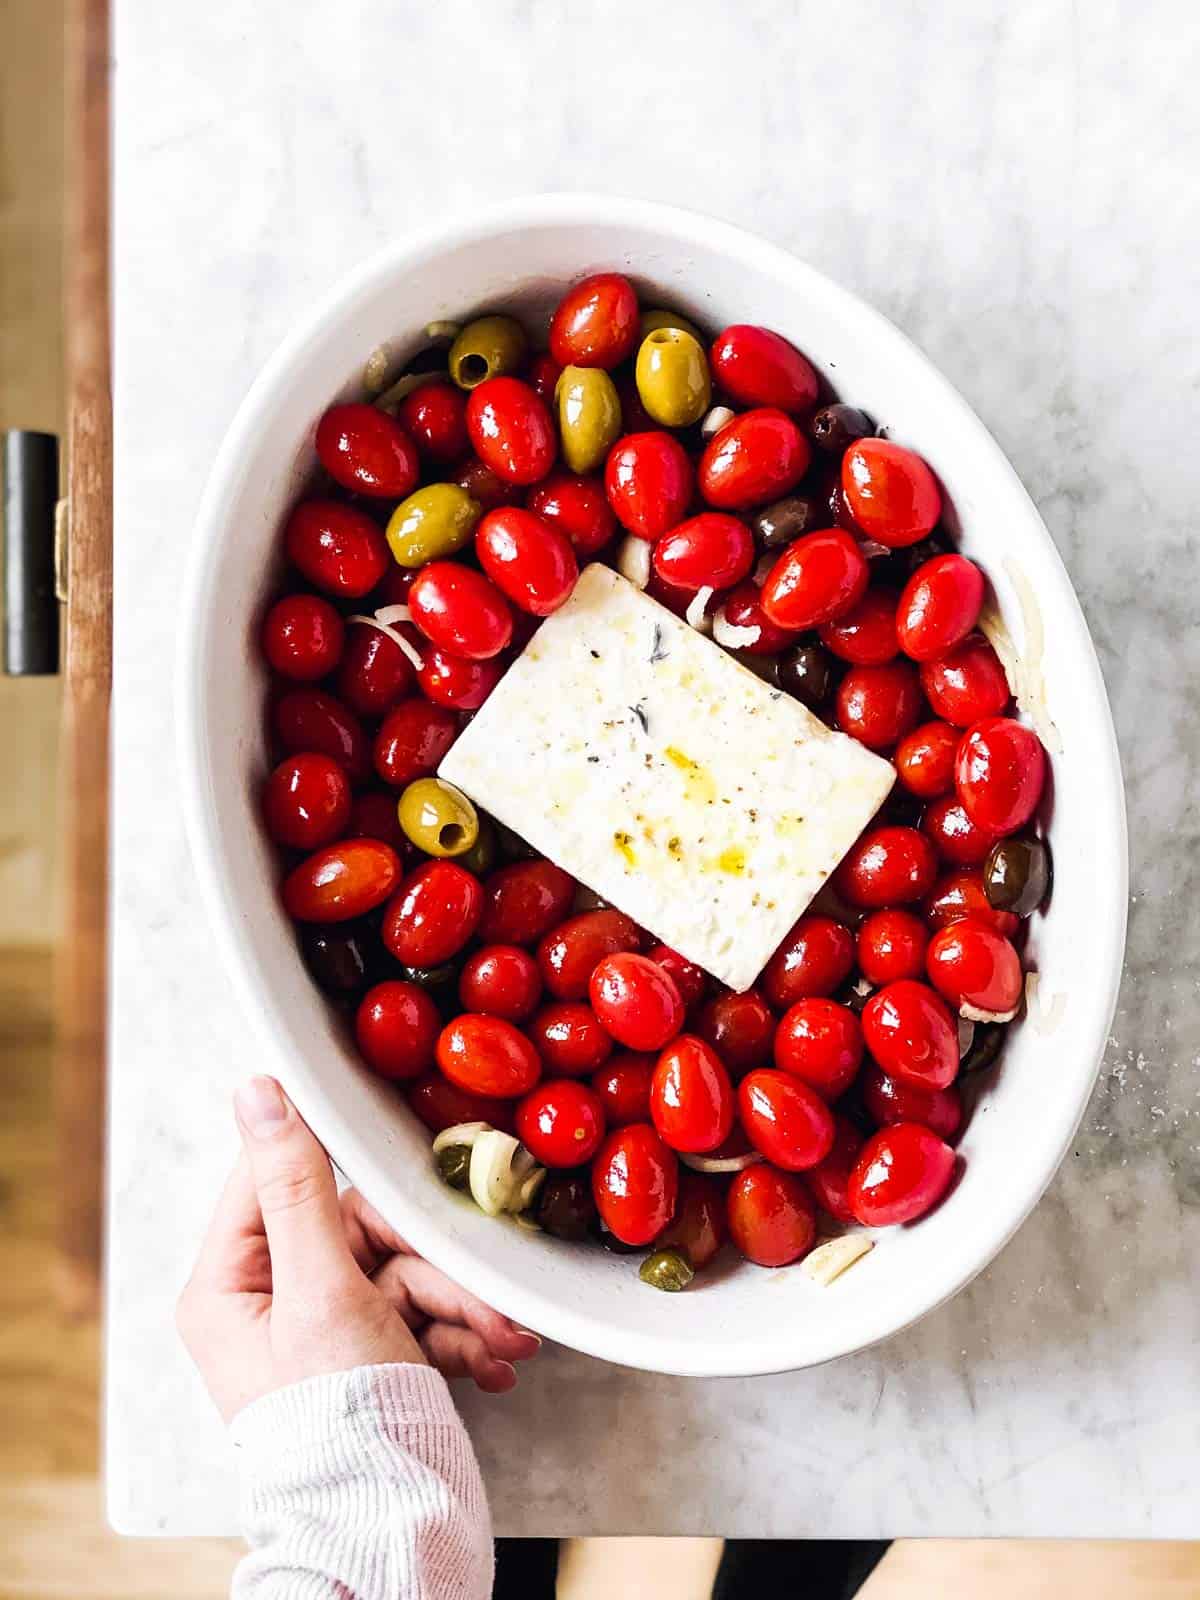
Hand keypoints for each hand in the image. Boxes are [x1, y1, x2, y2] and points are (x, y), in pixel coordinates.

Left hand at [177, 1075, 539, 1421]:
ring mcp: (322, 1331)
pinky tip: (494, 1358)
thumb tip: (259, 1091)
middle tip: (482, 1286)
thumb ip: (296, 1186)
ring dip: (460, 1303)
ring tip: (504, 1338)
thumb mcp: (321, 1288)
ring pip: (402, 1274)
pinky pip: (418, 1315)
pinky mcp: (366, 1354)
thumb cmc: (338, 1421)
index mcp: (230, 1285)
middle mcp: (270, 1302)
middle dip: (431, 1263)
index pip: (275, 1179)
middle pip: (360, 1230)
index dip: (334, 1158)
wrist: (390, 1527)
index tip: (385, 1133)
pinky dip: (459, 1333)